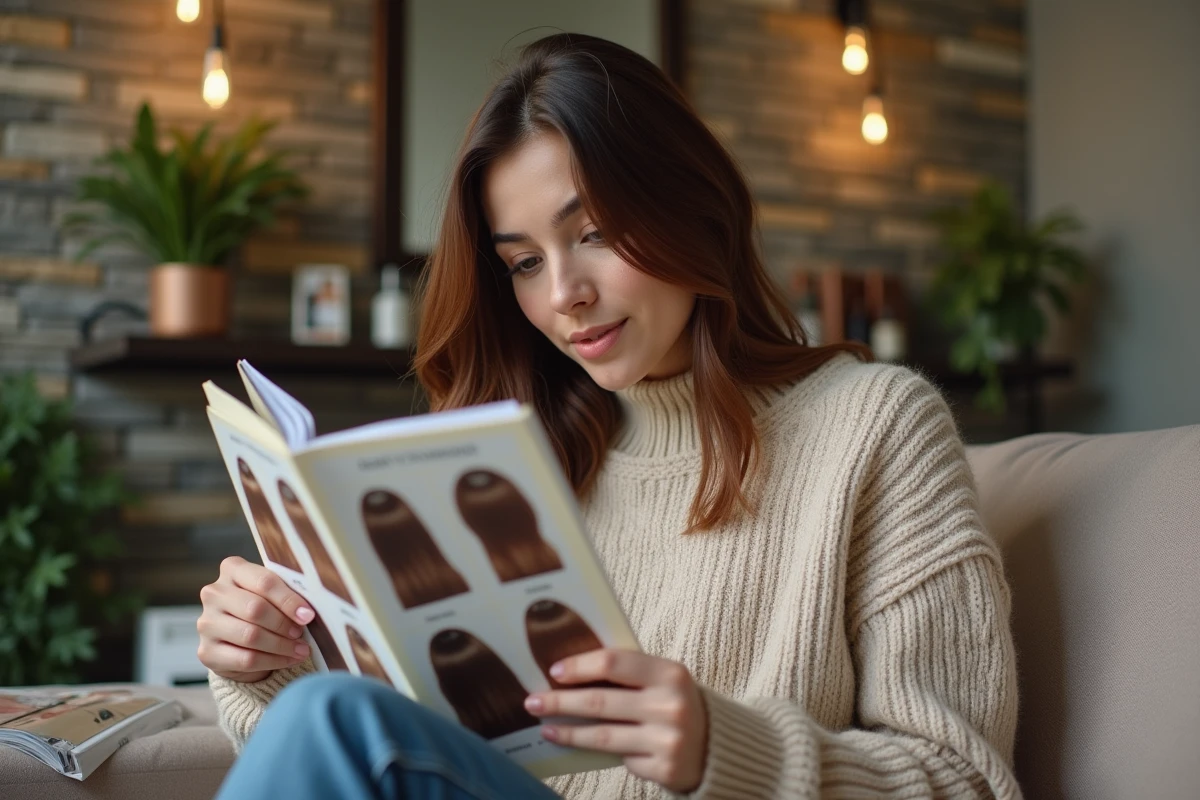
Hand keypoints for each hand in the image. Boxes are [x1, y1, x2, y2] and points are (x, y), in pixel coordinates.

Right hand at [197, 556, 314, 682]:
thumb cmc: (262, 610)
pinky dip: (273, 661)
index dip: (288, 600)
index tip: (308, 615)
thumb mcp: (273, 595)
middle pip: (255, 609)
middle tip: (301, 633)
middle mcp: (214, 593)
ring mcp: (206, 623)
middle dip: (284, 624)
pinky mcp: (207, 651)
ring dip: (282, 645)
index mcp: (232, 569)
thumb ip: (287, 595)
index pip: (264, 581)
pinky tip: (288, 660)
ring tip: (300, 649)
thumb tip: (307, 613)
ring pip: (251, 636)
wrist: (237, 641)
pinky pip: (246, 659)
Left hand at [523, 649, 707, 792]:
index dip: (580, 666)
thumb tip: (571, 672)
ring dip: (568, 732)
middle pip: (600, 702)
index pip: (614, 662)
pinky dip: (601, 752)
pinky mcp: (664, 769)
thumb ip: (629, 673)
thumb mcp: (663, 679)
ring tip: (545, 729)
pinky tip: (580, 746)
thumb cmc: (676, 703)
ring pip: (602, 736)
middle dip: (560, 702)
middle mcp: (670, 705)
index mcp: (671, 673)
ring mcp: (668, 740)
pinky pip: (620, 759)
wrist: (717, 746)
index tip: (554, 672)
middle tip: (532, 702)